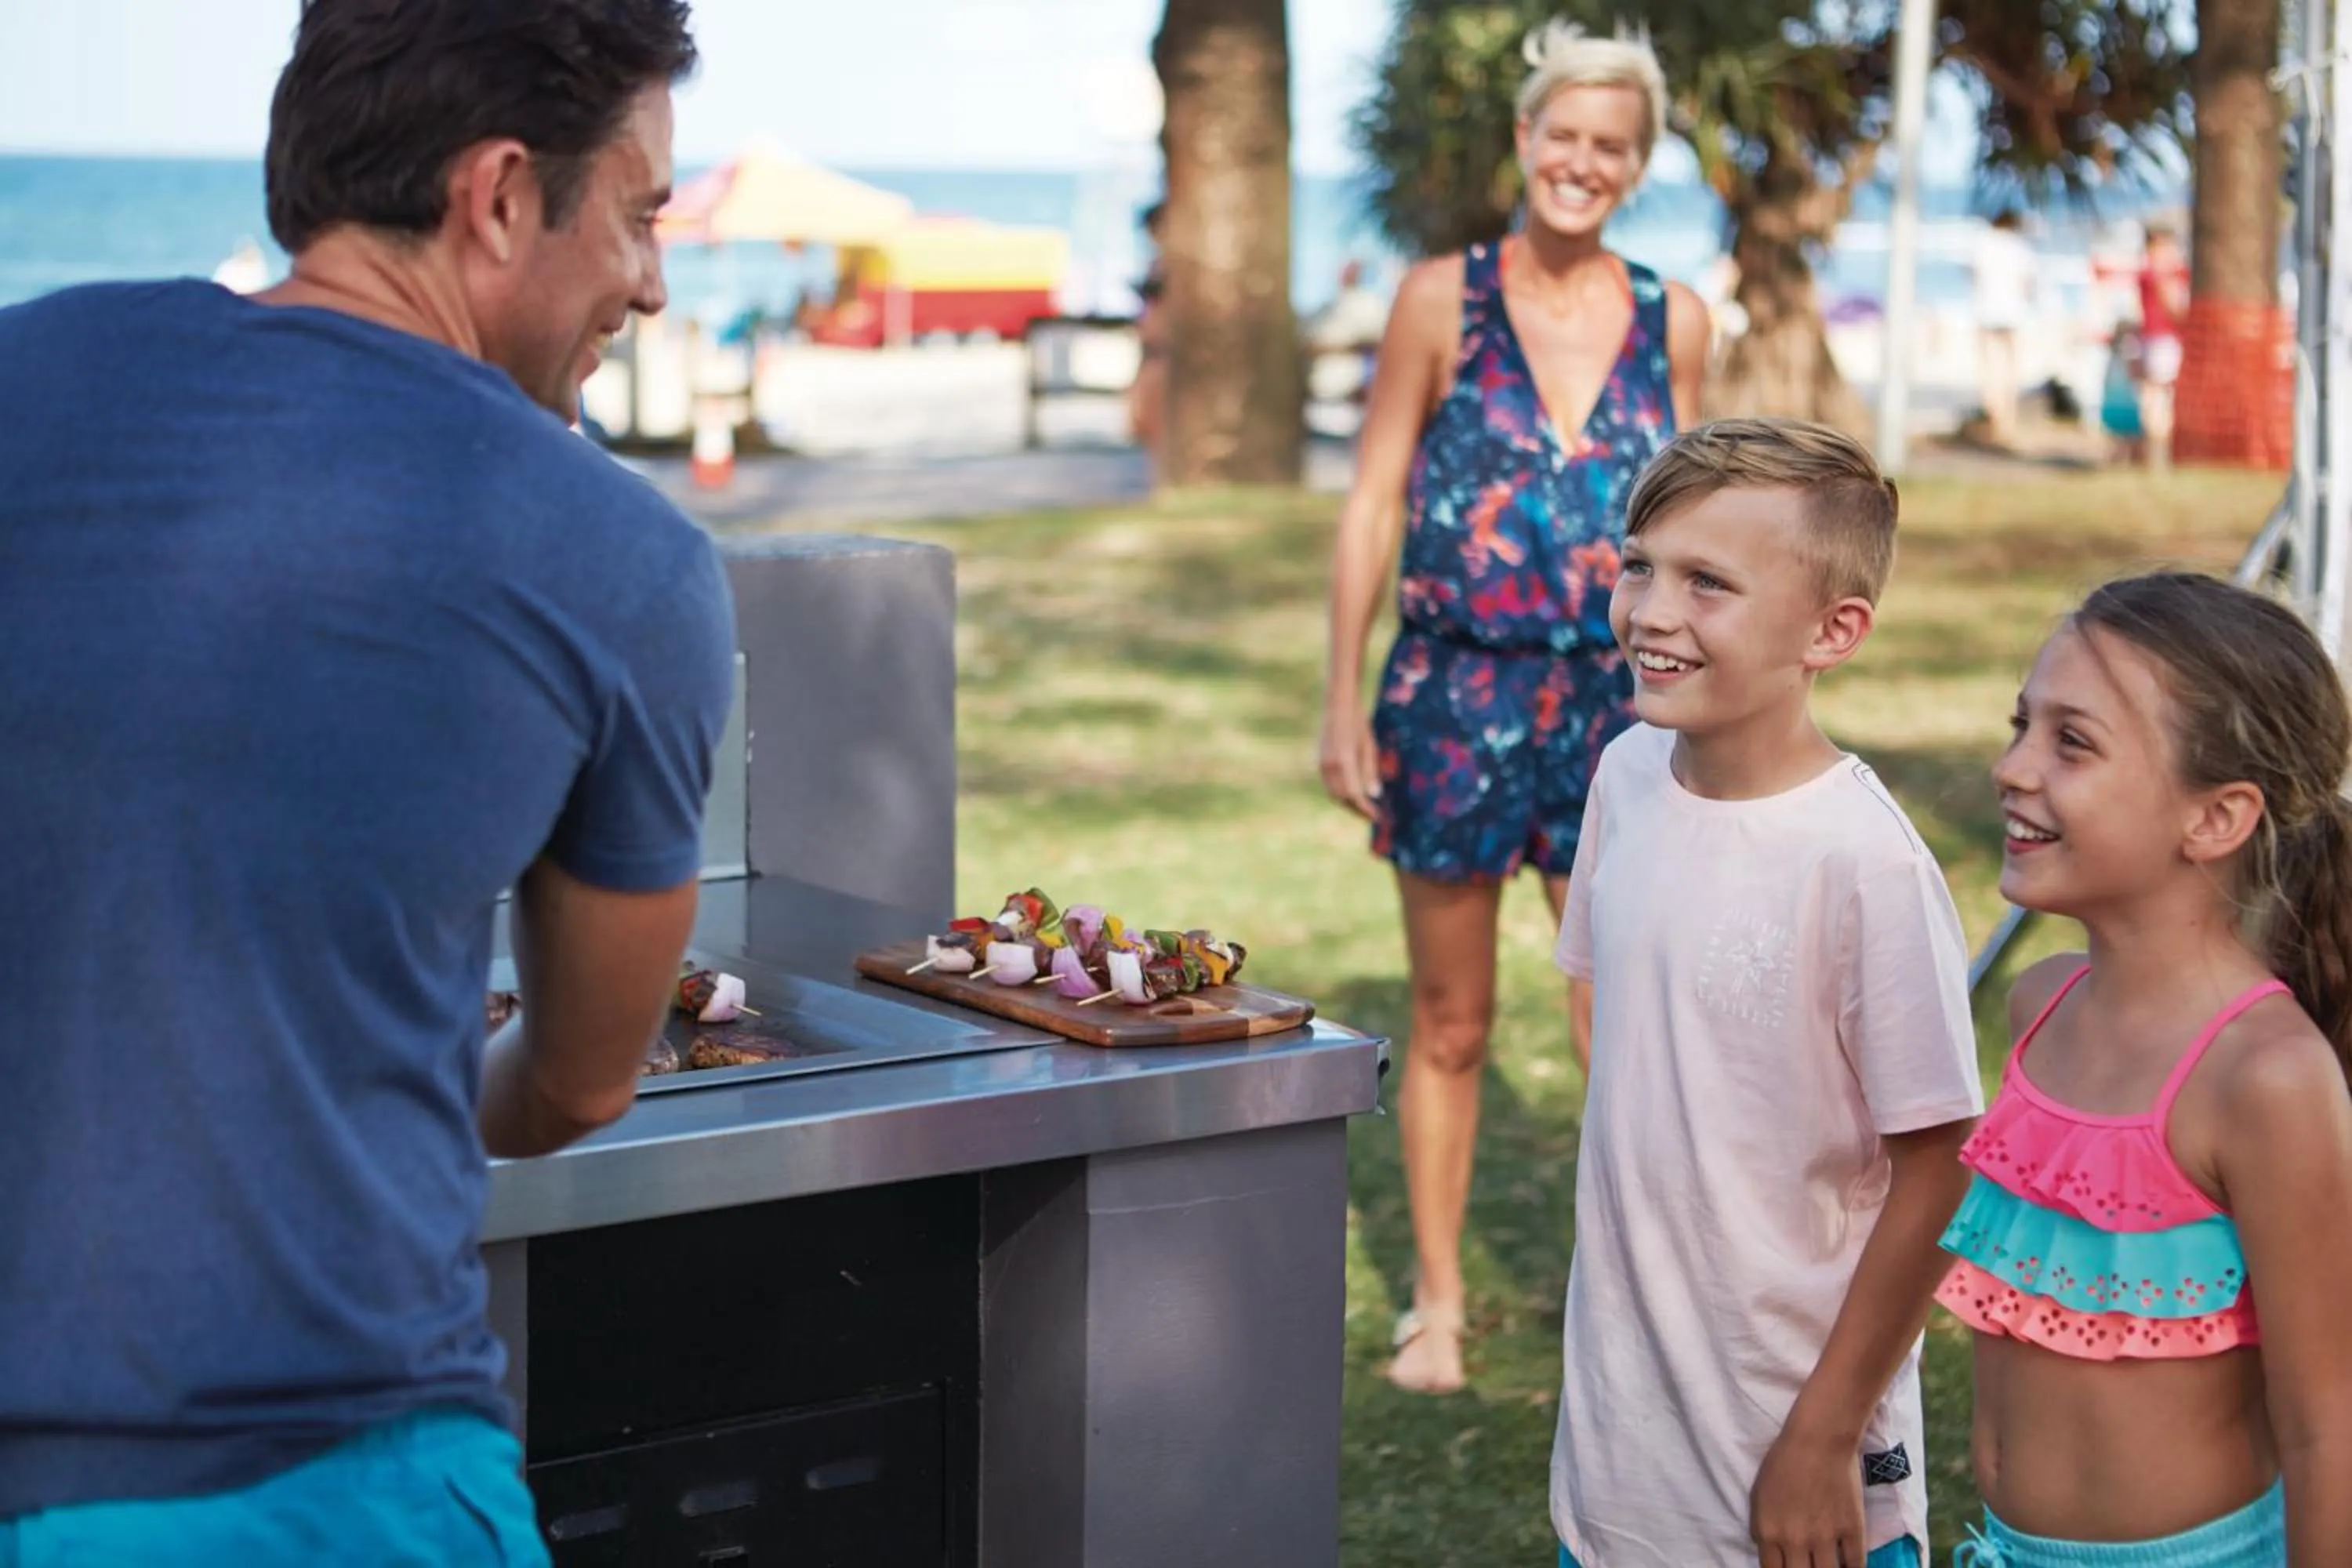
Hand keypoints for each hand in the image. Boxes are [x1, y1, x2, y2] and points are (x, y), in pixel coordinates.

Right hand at [1317, 704, 1381, 819]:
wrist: (1337, 705)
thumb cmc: (1358, 723)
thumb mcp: (1369, 747)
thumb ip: (1370, 771)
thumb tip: (1374, 795)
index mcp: (1344, 762)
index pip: (1355, 795)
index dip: (1366, 809)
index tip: (1377, 817)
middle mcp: (1329, 766)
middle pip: (1342, 798)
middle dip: (1357, 809)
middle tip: (1372, 814)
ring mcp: (1322, 764)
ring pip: (1334, 793)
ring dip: (1348, 803)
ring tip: (1363, 807)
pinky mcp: (1320, 762)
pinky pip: (1329, 785)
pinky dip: (1340, 793)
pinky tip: (1351, 793)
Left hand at [1749, 1423, 1864, 1567]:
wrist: (1818, 1439)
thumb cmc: (1783, 1462)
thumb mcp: (1758, 1495)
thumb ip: (1761, 1529)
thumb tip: (1768, 1552)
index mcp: (1769, 1532)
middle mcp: (1796, 1541)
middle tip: (1808, 1566)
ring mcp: (1826, 1538)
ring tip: (1826, 1566)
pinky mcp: (1852, 1530)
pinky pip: (1856, 1565)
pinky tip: (1849, 1566)